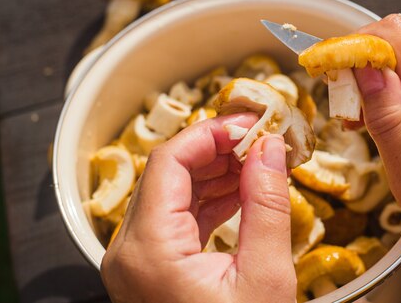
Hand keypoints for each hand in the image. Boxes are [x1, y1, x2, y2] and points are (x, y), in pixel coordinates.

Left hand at [101, 114, 295, 302]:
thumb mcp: (265, 277)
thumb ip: (268, 205)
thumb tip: (271, 148)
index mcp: (148, 249)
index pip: (170, 162)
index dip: (211, 133)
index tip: (250, 122)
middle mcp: (129, 250)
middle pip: (168, 172)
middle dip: (217, 149)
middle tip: (260, 138)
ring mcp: (136, 260)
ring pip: (172, 192)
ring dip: (215, 170)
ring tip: (257, 160)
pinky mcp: (150, 267)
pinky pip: (176, 217)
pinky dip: (208, 197)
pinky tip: (240, 189)